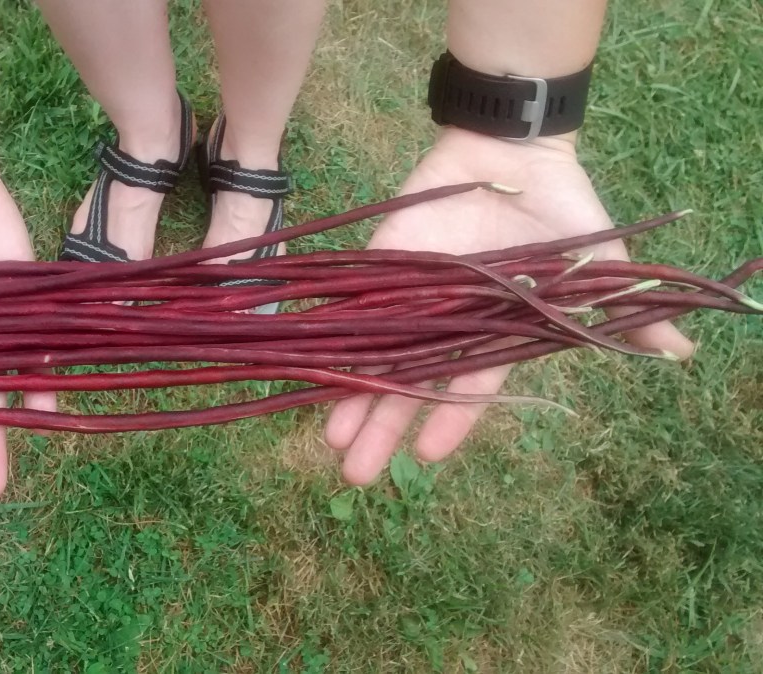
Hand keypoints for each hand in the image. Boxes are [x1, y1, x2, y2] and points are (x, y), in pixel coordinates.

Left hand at [324, 128, 693, 484]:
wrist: (513, 148)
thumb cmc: (559, 208)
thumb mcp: (593, 262)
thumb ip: (622, 310)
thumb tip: (678, 353)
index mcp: (494, 331)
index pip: (468, 387)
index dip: (449, 420)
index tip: (424, 458)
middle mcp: (445, 323)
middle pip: (407, 385)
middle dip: (382, 429)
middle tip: (354, 475)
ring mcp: (411, 295)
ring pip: (372, 354)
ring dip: (347, 393)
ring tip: (326, 438)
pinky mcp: (382, 262)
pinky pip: (348, 301)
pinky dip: (324, 328)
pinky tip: (300, 361)